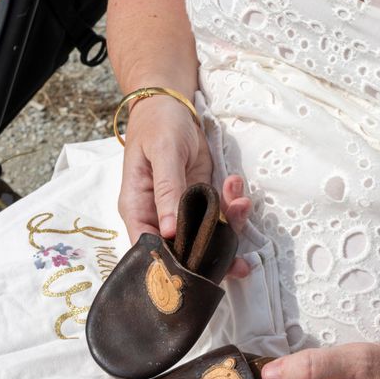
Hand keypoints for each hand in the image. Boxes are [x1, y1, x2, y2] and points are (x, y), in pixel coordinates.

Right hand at [117, 95, 251, 277]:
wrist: (172, 105)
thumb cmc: (158, 125)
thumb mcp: (163, 153)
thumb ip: (167, 191)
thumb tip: (167, 231)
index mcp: (138, 209)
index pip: (148, 251)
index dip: (173, 268)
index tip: (200, 273)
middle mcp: (158, 217)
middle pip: (181, 252)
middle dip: (212, 258)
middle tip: (241, 263)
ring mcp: (180, 211)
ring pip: (206, 237)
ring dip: (230, 229)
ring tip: (241, 203)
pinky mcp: (200, 202)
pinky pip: (219, 217)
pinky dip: (233, 209)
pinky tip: (237, 188)